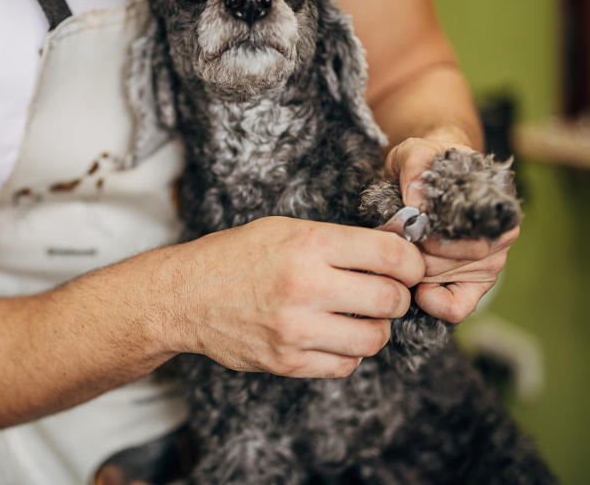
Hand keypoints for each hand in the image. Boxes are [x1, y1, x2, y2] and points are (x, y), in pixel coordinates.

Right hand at [167, 216, 424, 377]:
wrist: (185, 296)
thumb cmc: (237, 257)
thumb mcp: (285, 230)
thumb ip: (338, 241)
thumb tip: (397, 253)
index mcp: (308, 245)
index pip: (391, 255)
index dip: (411, 262)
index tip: (408, 267)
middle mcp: (305, 286)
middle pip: (390, 300)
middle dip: (396, 296)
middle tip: (383, 292)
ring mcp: (296, 329)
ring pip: (374, 338)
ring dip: (374, 328)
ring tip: (356, 316)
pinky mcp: (286, 361)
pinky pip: (345, 365)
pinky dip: (347, 352)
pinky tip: (331, 336)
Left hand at [383, 133, 518, 322]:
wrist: (434, 173)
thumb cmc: (427, 166)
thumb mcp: (415, 153)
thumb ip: (415, 166)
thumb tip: (417, 204)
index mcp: (492, 205)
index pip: (461, 233)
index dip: (425, 235)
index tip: (407, 226)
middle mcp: (498, 236)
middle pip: (441, 261)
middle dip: (409, 251)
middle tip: (396, 237)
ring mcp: (490, 262)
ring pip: (440, 281)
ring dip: (412, 270)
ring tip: (405, 250)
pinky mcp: (476, 284)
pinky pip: (456, 307)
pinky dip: (433, 302)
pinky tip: (419, 289)